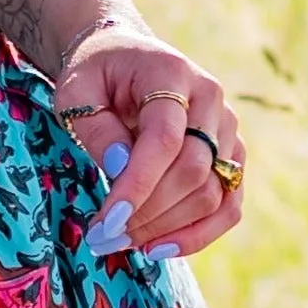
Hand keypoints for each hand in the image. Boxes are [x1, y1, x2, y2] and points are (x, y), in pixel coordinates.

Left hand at [50, 18, 245, 262]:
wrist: (126, 58)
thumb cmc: (97, 75)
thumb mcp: (77, 91)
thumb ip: (96, 126)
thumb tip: (120, 169)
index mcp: (173, 75)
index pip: (165, 139)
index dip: (138, 185)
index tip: (106, 222)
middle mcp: (210, 100)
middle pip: (192, 171)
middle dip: (147, 214)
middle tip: (103, 238)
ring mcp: (227, 130)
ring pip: (213, 194)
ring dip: (167, 228)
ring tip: (121, 242)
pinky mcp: (231, 157)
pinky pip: (229, 206)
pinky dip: (198, 235)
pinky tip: (158, 248)